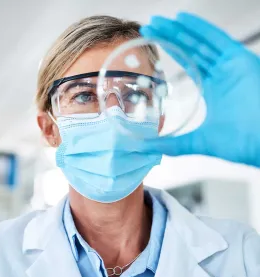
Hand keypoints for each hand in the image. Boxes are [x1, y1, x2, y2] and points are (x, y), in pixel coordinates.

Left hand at [140, 12, 259, 167]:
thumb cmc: (240, 144)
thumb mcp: (198, 142)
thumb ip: (172, 145)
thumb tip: (144, 148)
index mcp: (214, 89)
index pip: (189, 64)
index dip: (172, 52)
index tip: (153, 45)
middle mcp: (222, 74)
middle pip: (192, 50)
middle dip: (171, 37)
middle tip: (149, 27)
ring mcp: (232, 66)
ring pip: (201, 42)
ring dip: (179, 30)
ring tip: (158, 22)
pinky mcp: (242, 61)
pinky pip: (217, 40)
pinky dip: (200, 28)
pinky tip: (181, 19)